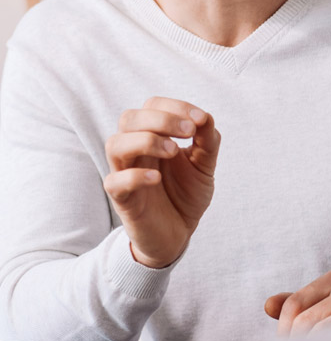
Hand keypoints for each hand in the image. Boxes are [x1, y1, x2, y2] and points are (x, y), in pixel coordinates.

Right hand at [104, 97, 220, 267]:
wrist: (178, 235)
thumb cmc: (186, 195)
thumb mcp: (204, 166)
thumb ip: (207, 141)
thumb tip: (205, 117)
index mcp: (153, 136)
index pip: (152, 105)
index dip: (175, 107)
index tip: (200, 120)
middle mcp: (135, 151)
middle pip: (129, 118)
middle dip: (160, 118)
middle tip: (188, 132)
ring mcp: (125, 173)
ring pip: (115, 144)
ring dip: (145, 140)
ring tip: (173, 152)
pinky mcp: (122, 200)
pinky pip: (114, 181)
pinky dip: (134, 176)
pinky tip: (157, 178)